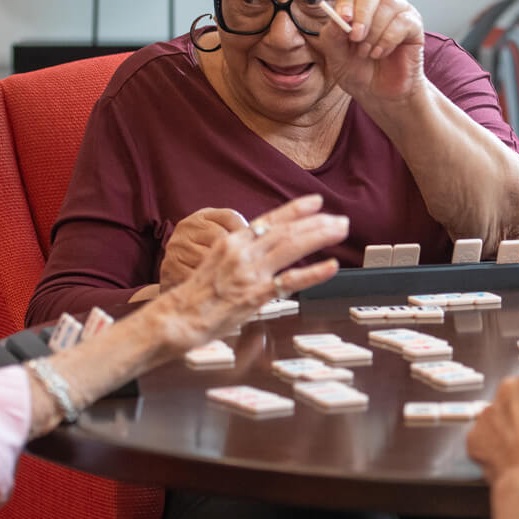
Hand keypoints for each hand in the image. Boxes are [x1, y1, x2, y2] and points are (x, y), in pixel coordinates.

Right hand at [154, 195, 348, 349]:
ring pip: (292, 247)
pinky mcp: (255, 295)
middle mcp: (243, 253)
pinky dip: (313, 273)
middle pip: (287, 231)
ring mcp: (250, 273)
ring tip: (340, 232)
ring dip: (320, 237)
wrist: (179, 316)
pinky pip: (290, 281)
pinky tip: (330, 266)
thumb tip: (264, 250)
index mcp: (232, 242)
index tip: (316, 202)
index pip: (270, 220)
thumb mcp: (216, 262)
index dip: (296, 209)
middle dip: (317, 223)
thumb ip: (242, 254)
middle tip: (340, 220)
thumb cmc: (196, 295)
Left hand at [315, 0, 425, 104]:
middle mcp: (379, 3)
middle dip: (362, 13)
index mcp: (356, 5)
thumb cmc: (358, 71)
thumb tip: (336, 17)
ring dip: (374, 32)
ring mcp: (398, 12)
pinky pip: (403, 22)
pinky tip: (381, 53)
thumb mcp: (336, 57)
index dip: (346, 0)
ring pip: (389, 4)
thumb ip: (332, 36)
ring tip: (367, 52)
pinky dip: (389, 39)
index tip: (343, 18)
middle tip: (356, 38)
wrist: (379, 93)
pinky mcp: (414, 25)